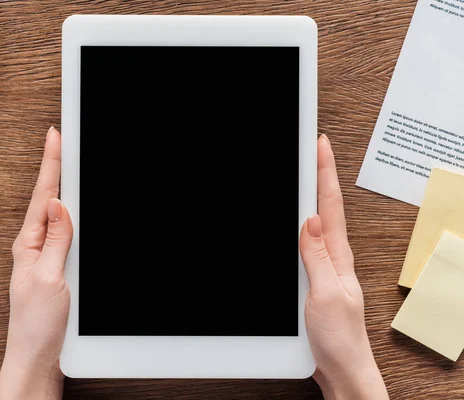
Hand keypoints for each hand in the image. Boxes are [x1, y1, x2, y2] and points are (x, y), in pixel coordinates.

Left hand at [0, 127, 71, 399]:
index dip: (52, 164)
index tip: (56, 136)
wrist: (37, 358)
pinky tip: (75, 211)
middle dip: (57, 168)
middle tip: (64, 141)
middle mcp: (35, 247)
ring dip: (64, 189)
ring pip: (58, 216)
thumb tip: (61, 205)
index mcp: (30, 244)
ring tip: (69, 165)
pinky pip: (64, 235)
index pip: (44, 196)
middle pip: (50, 199)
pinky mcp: (56, 269)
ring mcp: (46, 257)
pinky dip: (72, 217)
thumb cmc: (37, 325)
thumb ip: (56, 240)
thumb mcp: (49, 278)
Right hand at [300, 135, 387, 399]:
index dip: (323, 172)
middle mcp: (331, 256)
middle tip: (310, 148)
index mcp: (336, 256)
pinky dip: (300, 224)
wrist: (342, 366)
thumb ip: (317, 257)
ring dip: (310, 195)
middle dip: (317, 174)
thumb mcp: (326, 293)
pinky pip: (306, 244)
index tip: (318, 145)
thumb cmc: (339, 337)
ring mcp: (323, 266)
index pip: (328, 205)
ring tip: (303, 173)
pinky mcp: (313, 278)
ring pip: (314, 223)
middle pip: (323, 207)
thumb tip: (310, 220)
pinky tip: (295, 221)